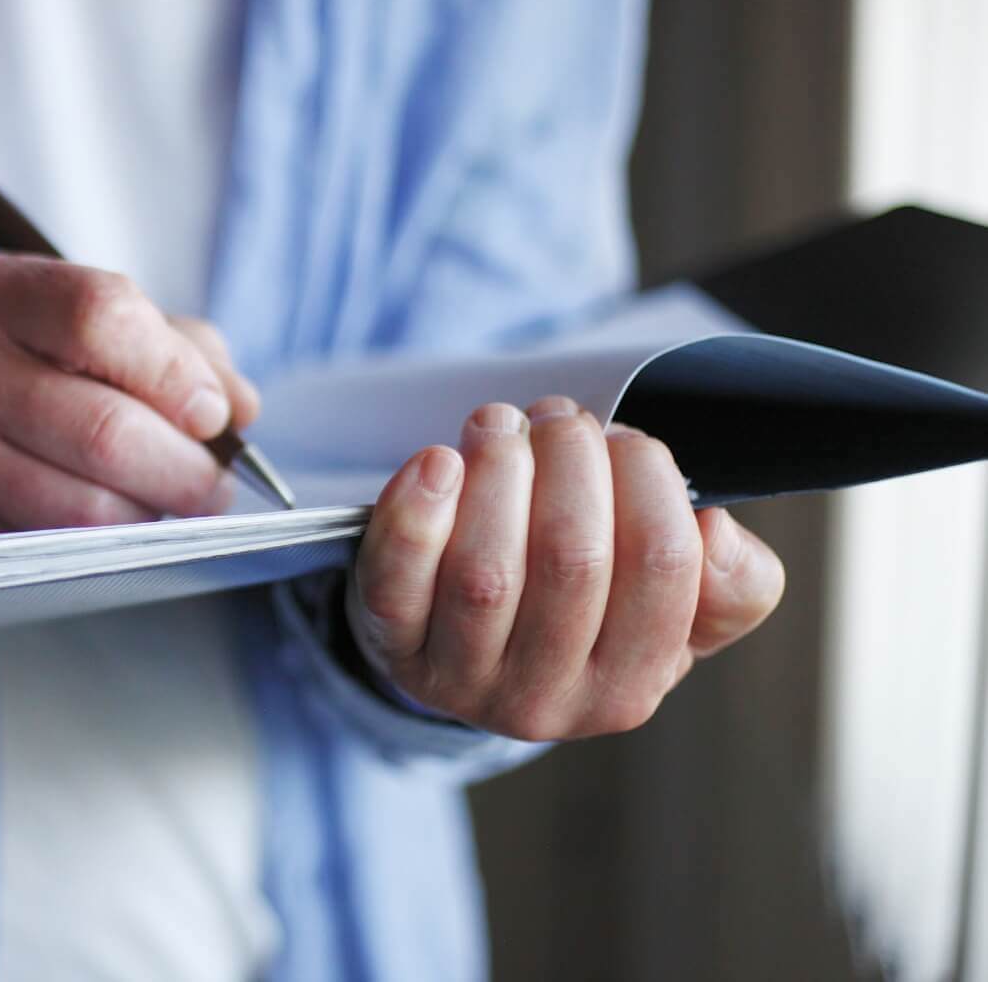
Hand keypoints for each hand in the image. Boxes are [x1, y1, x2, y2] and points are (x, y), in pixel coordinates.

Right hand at [0, 254, 259, 543]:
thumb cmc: (11, 364)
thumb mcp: (75, 322)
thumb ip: (174, 348)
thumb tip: (239, 410)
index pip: (102, 319)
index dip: (176, 374)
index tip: (211, 414)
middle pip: (106, 432)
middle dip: (186, 472)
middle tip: (209, 485)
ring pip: (84, 511)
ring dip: (147, 519)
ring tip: (158, 507)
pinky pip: (46, 554)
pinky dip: (95, 552)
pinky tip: (100, 531)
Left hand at [349, 397, 784, 739]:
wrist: (455, 653)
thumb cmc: (574, 615)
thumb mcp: (670, 616)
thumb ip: (728, 584)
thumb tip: (715, 531)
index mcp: (628, 687)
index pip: (664, 568)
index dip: (649, 481)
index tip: (625, 440)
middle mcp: (544, 700)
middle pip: (574, 560)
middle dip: (572, 461)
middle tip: (560, 418)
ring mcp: (458, 678)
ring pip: (487, 570)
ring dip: (499, 472)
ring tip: (501, 426)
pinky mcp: (389, 643)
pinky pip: (397, 578)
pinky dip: (417, 511)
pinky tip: (439, 462)